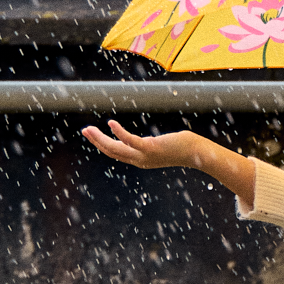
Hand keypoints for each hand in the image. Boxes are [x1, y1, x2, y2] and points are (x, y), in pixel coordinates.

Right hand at [82, 120, 255, 206]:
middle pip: (112, 152)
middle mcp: (140, 160)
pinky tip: (110, 123)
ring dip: (101, 139)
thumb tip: (144, 141)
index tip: (92, 134)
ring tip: (89, 129)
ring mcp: (145, 156)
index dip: (102, 145)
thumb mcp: (160, 146)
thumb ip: (149, 145)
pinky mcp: (151, 148)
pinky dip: (119, 133)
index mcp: (140, 160)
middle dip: (97, 141)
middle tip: (84, 130)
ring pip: (116, 149)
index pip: (116, 153)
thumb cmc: (182, 147)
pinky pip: (130, 141)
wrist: (198, 153)